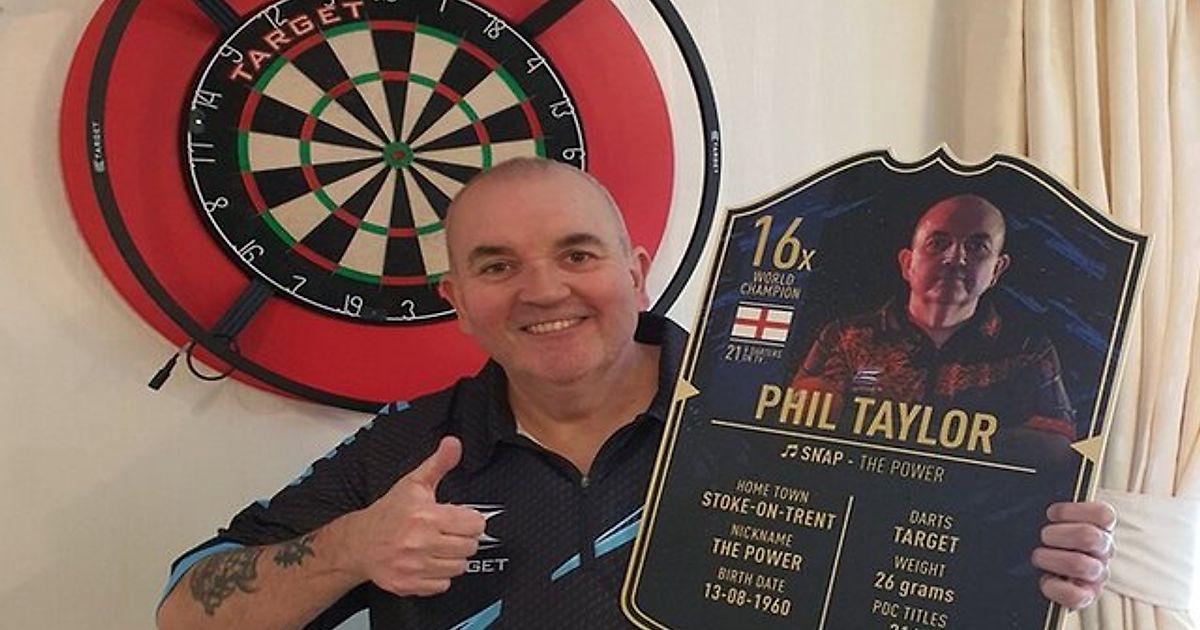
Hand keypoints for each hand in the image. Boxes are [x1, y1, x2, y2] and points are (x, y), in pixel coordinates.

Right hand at [336, 436, 485, 595]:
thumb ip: (438, 464)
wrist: (360, 542)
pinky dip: (439, 576)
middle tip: (448, 533)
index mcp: (426, 516)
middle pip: (470, 547)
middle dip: (463, 539)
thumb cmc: (389, 513)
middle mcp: (420, 542)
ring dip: (452, 558)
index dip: (470, 520)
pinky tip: (428, 562)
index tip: (462, 519)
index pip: (474, 524)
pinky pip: (443, 585)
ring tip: (438, 547)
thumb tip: (453, 443)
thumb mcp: (414, 483)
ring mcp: (414, 566)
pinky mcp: (409, 584)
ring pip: (459, 567)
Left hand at [1033, 501, 1114, 609]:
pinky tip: (1045, 580)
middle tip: (1043, 537)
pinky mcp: (1087, 597)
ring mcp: (1098, 575)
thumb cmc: (1050, 539)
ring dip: (1050, 559)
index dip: (1071, 511)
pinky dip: (1054, 587)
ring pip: (1079, 565)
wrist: (1043, 572)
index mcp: (1101, 527)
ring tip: (1040, 557)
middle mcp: (1104, 551)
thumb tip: (1035, 503)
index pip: (1103, 514)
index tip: (1051, 514)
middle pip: (1088, 537)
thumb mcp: (1053, 519)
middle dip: (1055, 535)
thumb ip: (1055, 511)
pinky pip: (1075, 595)